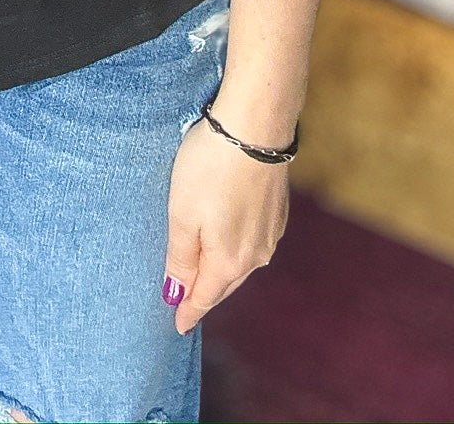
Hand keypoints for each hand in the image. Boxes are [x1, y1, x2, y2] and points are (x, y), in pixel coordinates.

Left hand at [162, 113, 289, 336]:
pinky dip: (237, 249)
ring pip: (240, 264)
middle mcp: (255, 255)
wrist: (255, 127)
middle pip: (223, 284)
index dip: (188, 311)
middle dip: (205, 295)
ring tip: (205, 276)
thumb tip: (175, 294)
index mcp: (228, 261)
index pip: (204, 297)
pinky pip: (252, 243)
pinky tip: (229, 242)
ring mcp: (270, 233)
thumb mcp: (181, 213)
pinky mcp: (277, 211)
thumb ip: (179, 257)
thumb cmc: (211, 167)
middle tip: (187, 305)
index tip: (177, 326)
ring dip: (222, 272)